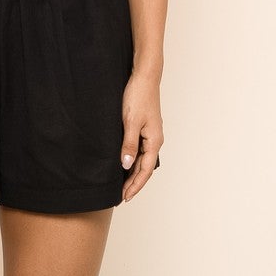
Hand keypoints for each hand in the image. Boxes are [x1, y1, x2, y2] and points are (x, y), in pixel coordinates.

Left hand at [119, 69, 162, 201]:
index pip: (145, 170)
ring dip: (133, 173)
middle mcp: (155, 140)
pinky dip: (132, 160)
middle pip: (144, 168)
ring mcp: (150, 134)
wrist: (144, 78)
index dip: (135, 185)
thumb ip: (128, 145)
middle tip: (121, 196)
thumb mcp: (130, 122)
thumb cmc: (138, 97)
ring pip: (142, 160)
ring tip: (121, 184)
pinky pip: (140, 150)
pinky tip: (124, 163)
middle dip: (134, 183)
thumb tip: (125, 165)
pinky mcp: (145, 128)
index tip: (125, 197)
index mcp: (154, 141)